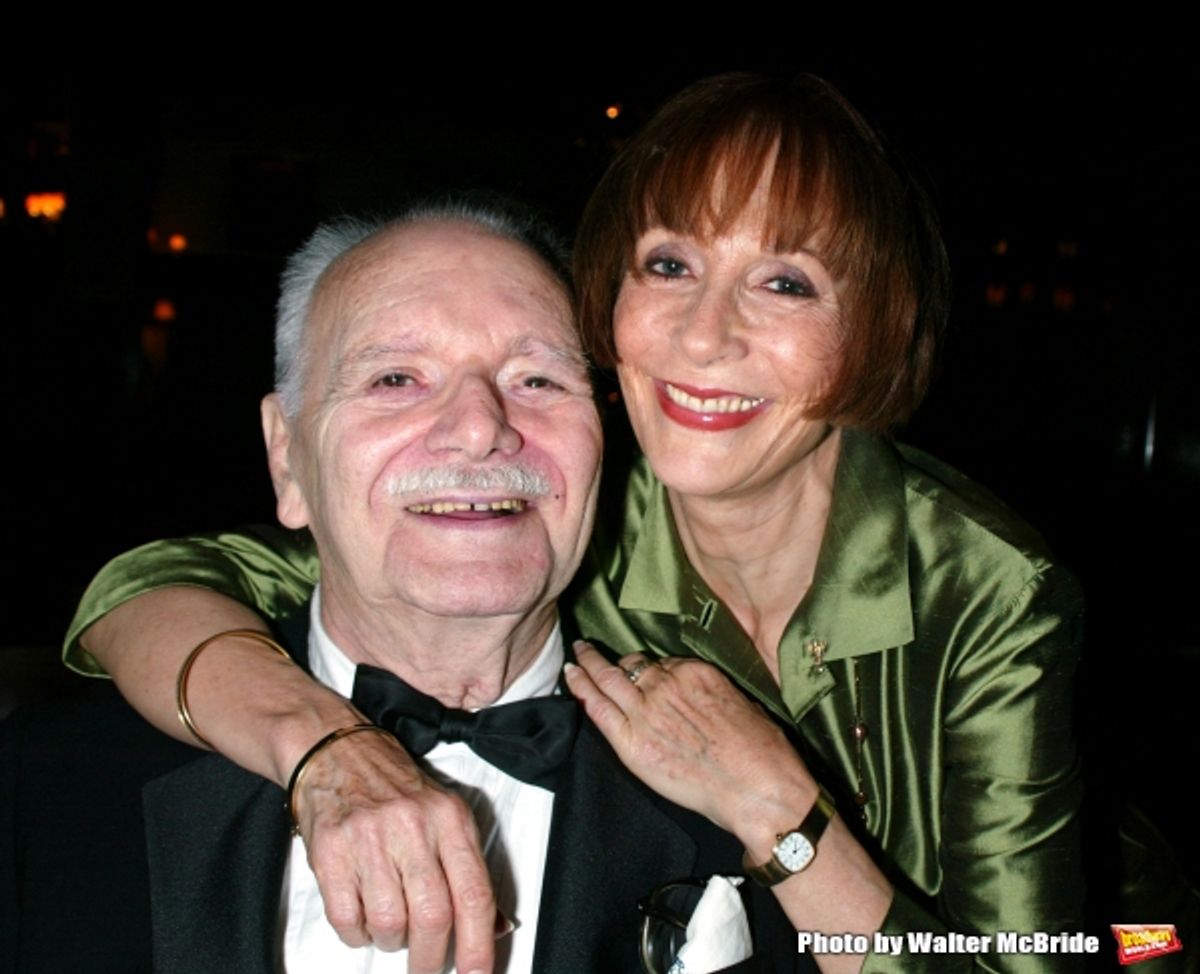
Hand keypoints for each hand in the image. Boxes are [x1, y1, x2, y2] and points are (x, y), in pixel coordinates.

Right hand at [291, 728, 496, 973]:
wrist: (336, 750)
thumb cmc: (393, 787)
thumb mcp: (444, 816)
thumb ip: (469, 870)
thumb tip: (497, 927)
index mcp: (450, 818)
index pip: (474, 893)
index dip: (478, 945)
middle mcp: (414, 826)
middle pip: (433, 916)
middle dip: (430, 958)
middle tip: (426, 968)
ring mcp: (370, 837)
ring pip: (390, 923)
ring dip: (390, 940)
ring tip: (389, 924)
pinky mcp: (330, 850)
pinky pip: (347, 919)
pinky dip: (357, 933)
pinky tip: (361, 915)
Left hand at [563, 642, 816, 845]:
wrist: (758, 788)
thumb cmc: (763, 753)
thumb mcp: (742, 703)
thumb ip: (712, 694)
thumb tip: (700, 700)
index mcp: (696, 672)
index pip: (663, 663)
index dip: (649, 670)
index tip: (641, 674)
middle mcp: (667, 685)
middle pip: (631, 665)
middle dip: (609, 657)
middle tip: (591, 648)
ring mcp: (647, 711)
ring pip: (608, 678)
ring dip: (589, 664)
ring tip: (577, 656)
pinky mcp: (632, 741)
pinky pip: (599, 707)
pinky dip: (581, 689)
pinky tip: (571, 677)